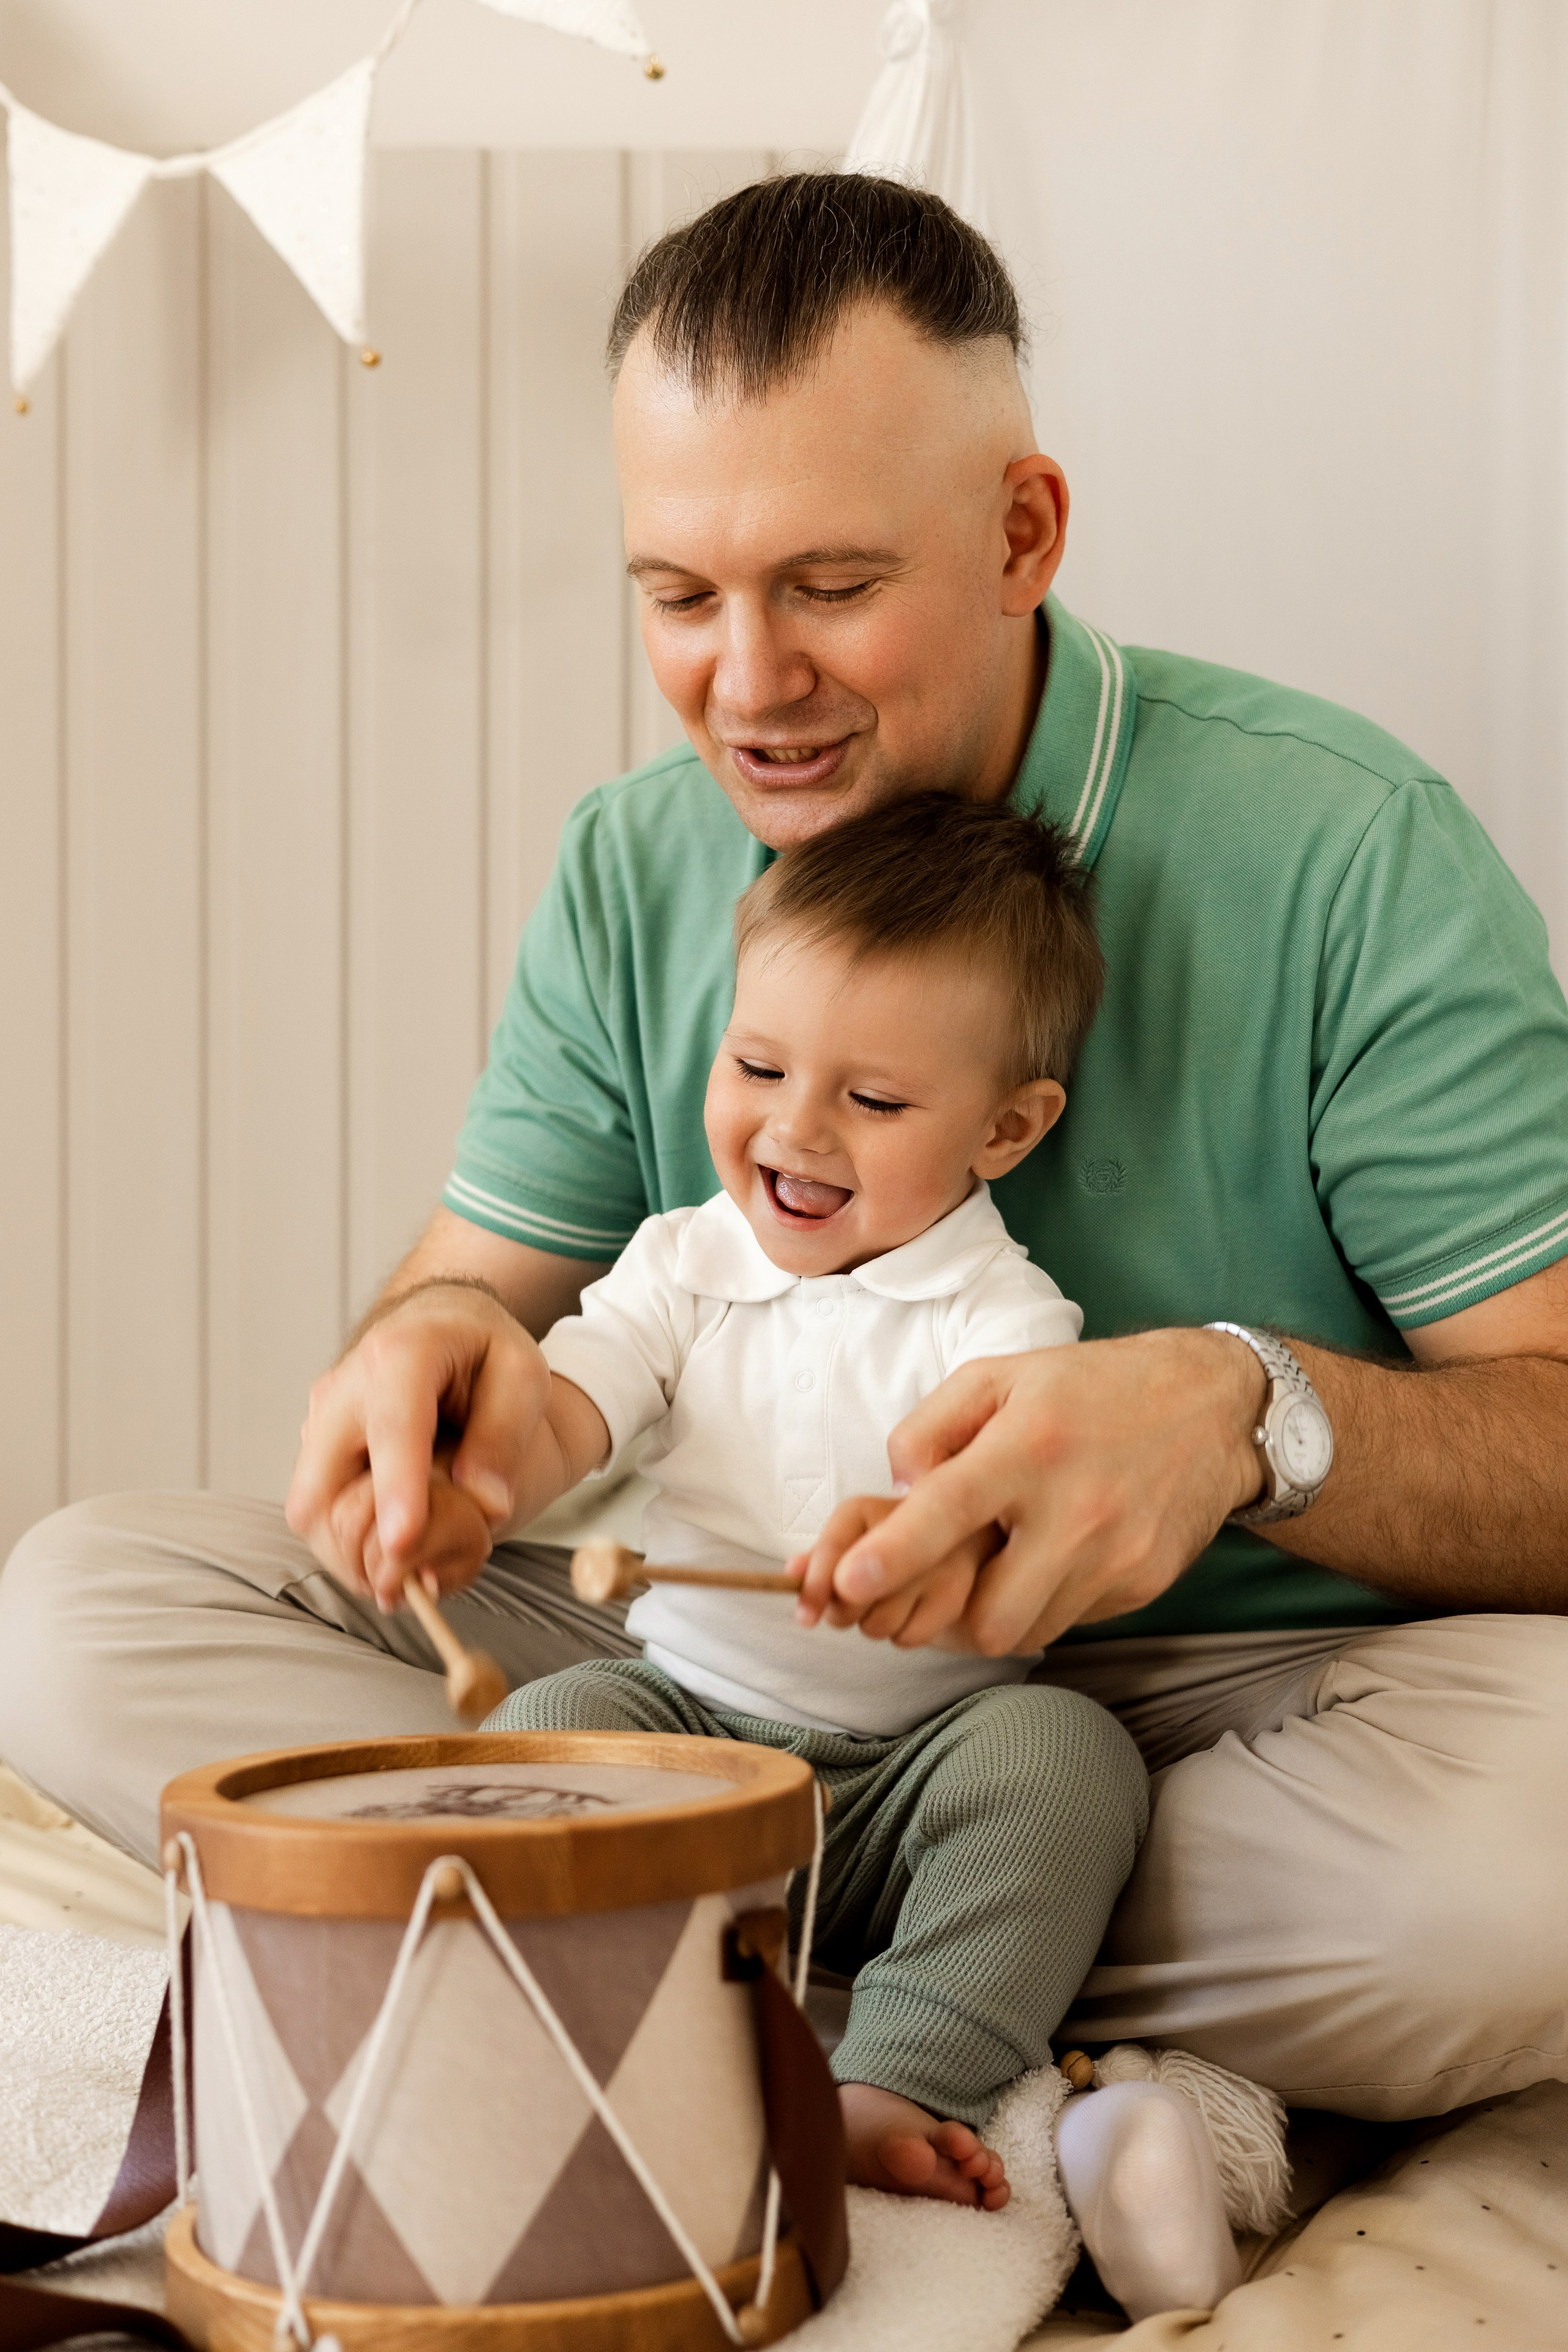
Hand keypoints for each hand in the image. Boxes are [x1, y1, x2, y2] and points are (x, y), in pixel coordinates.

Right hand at [285, 1281, 551, 1609]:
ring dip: (351, 1551)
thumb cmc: (481, 1346)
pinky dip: (347, 1538)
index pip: (393, 1430)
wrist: (434, 1318)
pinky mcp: (316, 1444)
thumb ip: (506, 1434)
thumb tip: (487, 1504)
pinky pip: (318, 1507)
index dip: (396, 1491)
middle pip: (322, 1483)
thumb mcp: (521, 1373)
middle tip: (410, 1581)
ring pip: (311, 1508)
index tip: (402, 1543)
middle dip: (355, 1544)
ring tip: (410, 1568)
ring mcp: (322, 1418)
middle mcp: (346, 1387)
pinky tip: (394, 1546)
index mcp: (402, 1356)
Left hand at [827, 1331, 1265, 1654]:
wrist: (1210, 1406)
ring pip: (1026, 1632)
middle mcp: (1077, 1506)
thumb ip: (931, 1429)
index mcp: (1029, 1444)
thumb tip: (898, 1492)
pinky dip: (1045, 1603)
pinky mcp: (1145, 1582)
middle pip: (989, 1614)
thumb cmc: (1087, 1389)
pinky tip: (1052, 1558)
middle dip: (949, 1614)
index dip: (895, 1554)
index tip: (848, 1583)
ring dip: (996, 1612)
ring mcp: (1117, 1553)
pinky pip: (1070, 1621)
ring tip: (1001, 1562)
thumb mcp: (999, 1377)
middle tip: (940, 1581)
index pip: (950, 1509)